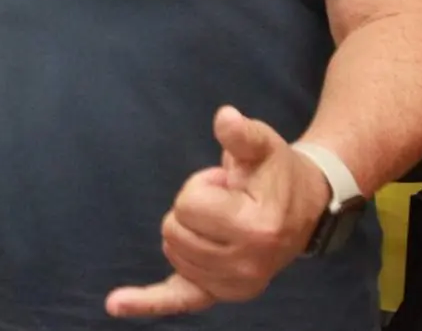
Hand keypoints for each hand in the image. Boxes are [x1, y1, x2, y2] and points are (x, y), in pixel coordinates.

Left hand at [105, 107, 329, 319]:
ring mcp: (234, 284)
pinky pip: (177, 299)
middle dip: (193, 207)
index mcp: (257, 228)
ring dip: (189, 229)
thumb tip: (225, 118)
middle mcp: (246, 265)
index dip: (202, 185)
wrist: (305, 208)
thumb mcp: (263, 145)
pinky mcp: (221, 293)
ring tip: (224, 218)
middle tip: (226, 201)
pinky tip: (115, 304)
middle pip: (174, 229)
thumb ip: (242, 134)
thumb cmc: (277, 172)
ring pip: (171, 249)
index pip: (189, 204)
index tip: (229, 184)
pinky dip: (146, 302)